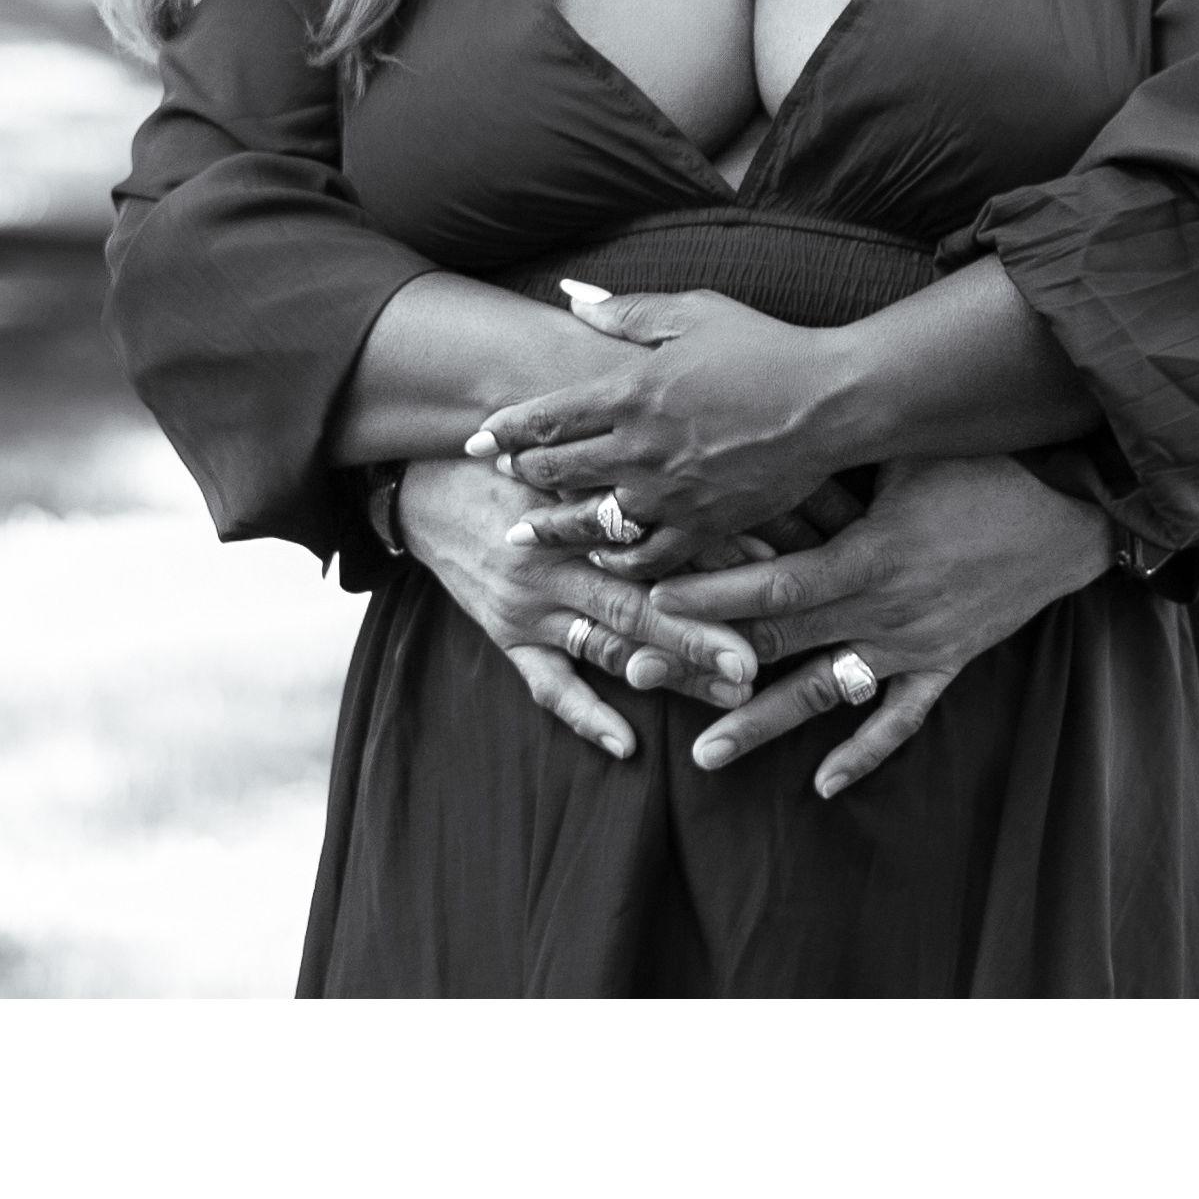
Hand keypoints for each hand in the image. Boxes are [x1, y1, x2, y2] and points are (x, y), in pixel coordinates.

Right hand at [396, 454, 761, 760]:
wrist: (425, 487)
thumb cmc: (513, 461)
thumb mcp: (566, 453)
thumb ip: (628, 466)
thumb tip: (715, 467)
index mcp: (574, 511)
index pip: (652, 537)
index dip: (713, 556)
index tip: (773, 574)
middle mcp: (555, 561)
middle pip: (639, 601)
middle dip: (701, 633)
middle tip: (757, 660)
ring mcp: (529, 605)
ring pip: (608, 646)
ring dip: (669, 673)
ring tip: (730, 695)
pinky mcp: (506, 637)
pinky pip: (547, 685)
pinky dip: (586, 715)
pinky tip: (627, 745)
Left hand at [483, 286, 860, 541]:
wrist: (830, 402)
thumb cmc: (766, 347)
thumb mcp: (695, 311)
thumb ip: (629, 310)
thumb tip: (574, 299)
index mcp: (632, 389)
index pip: (547, 414)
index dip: (505, 428)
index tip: (477, 438)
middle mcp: (639, 446)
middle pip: (557, 468)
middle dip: (521, 473)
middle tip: (498, 478)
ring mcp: (669, 492)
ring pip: (588, 519)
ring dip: (550, 525)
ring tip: (523, 533)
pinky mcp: (702, 525)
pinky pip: (646, 555)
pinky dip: (617, 559)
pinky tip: (601, 558)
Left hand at [644, 458, 1112, 798]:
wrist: (1075, 511)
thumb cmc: (987, 466)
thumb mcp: (908, 452)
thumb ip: (838, 458)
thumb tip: (766, 428)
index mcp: (869, 554)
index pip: (775, 582)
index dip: (712, 593)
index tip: (653, 599)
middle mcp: (884, 609)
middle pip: (779, 641)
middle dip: (704, 659)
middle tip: (635, 671)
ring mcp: (915, 644)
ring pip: (826, 693)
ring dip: (762, 723)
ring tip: (704, 755)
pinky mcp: (948, 663)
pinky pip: (901, 720)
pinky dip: (863, 752)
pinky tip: (821, 784)